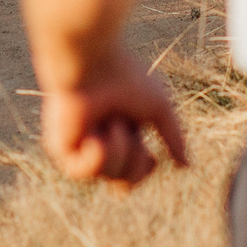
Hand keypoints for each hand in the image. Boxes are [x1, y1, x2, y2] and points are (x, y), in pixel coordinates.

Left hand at [40, 44, 187, 191]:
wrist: (92, 61)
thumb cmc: (125, 77)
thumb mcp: (159, 109)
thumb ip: (173, 138)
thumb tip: (186, 167)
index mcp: (120, 133)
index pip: (132, 174)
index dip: (144, 169)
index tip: (151, 154)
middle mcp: (98, 142)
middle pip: (122, 184)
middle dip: (135, 164)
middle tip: (129, 131)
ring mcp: (78, 146)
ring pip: (107, 176)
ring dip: (119, 150)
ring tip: (111, 121)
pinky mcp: (60, 147)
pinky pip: (82, 173)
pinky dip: (97, 155)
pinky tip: (95, 133)